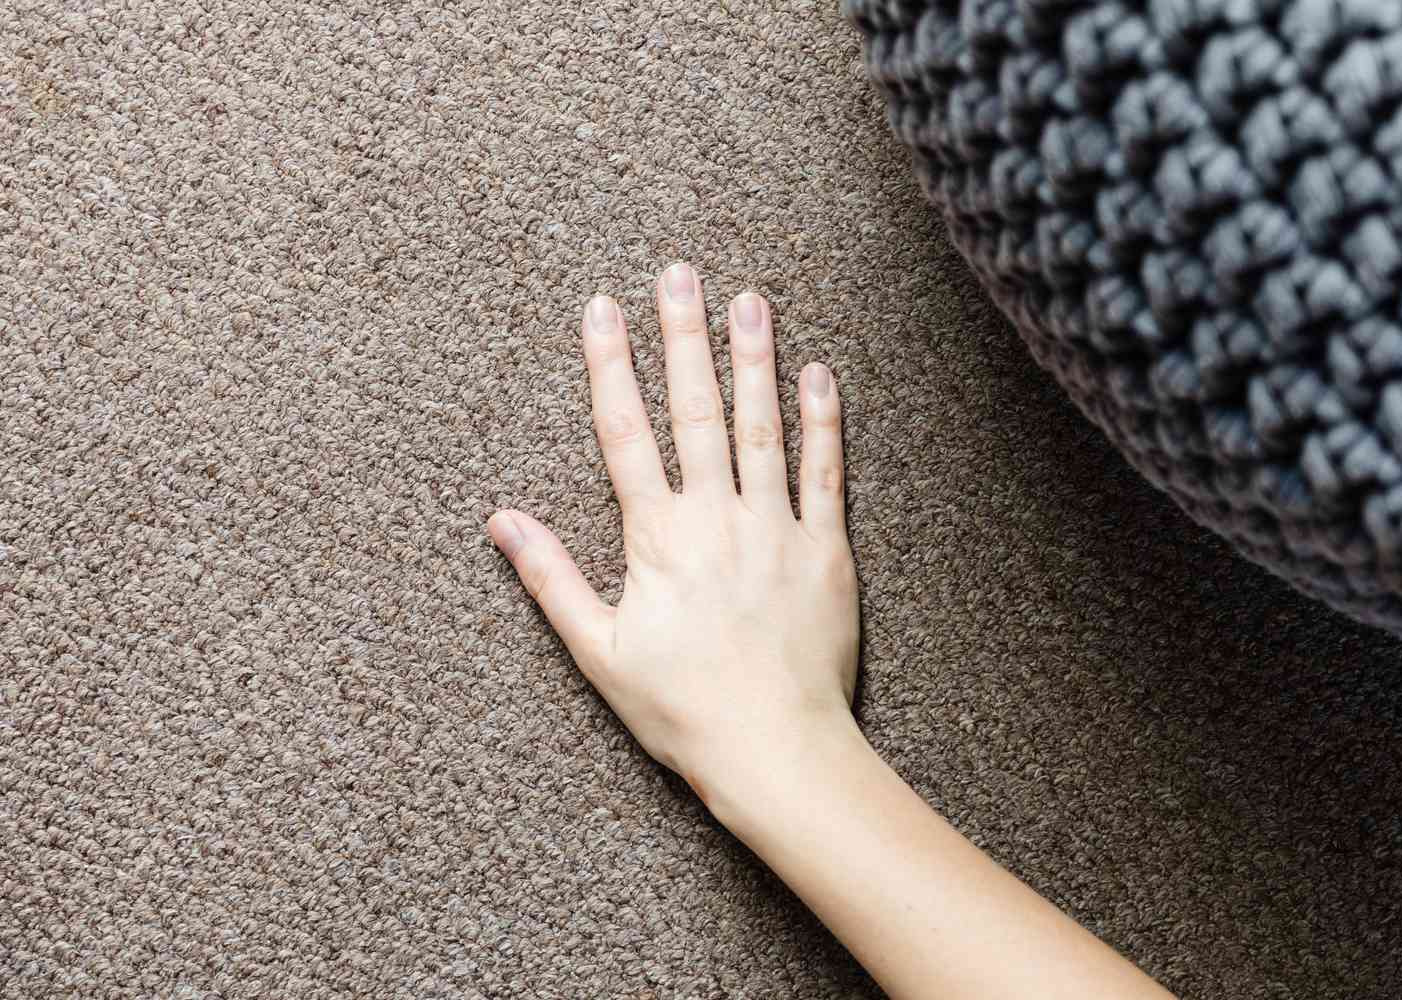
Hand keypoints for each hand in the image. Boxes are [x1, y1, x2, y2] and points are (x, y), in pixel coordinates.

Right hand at [487, 262, 858, 808]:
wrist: (774, 749)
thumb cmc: (681, 708)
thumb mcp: (598, 650)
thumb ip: (551, 577)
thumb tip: (501, 521)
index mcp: (657, 537)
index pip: (625, 432)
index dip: (611, 366)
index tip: (602, 308)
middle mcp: (716, 517)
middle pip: (695, 409)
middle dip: (683, 336)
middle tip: (679, 272)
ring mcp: (776, 528)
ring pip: (762, 426)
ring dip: (753, 359)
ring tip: (749, 299)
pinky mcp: (826, 550)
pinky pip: (826, 472)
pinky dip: (823, 421)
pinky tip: (818, 373)